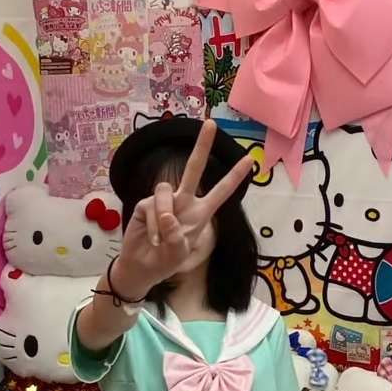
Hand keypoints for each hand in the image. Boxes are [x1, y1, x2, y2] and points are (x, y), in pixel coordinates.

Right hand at [115, 120, 254, 293]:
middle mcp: (183, 201)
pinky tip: (152, 239)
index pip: (221, 192)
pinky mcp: (145, 204)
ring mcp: (164, 201)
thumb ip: (177, 236)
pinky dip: (153, 227)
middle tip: (211, 123)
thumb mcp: (179, 254)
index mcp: (200, 213)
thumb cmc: (166, 261)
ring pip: (165, 191)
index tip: (250, 159)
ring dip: (164, 215)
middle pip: (194, 169)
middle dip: (202, 146)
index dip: (234, 176)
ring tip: (161, 240)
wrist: (141, 267)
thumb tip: (167, 215)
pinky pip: (150, 207)